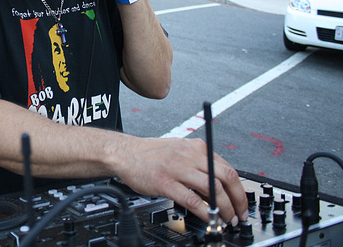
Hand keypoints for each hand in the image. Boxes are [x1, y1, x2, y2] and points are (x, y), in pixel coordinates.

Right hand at [116, 137, 247, 225]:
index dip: (239, 189)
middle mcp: (190, 156)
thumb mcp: (180, 150)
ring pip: (212, 189)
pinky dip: (205, 212)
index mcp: (196, 147)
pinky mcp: (165, 182)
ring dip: (224, 208)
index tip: (242, 202)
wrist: (125, 153)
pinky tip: (208, 219)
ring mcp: (178, 169)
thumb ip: (199, 162)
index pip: (228, 168)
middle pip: (226, 177)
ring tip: (226, 220)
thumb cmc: (150, 154)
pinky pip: (192, 200)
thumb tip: (218, 182)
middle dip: (238, 200)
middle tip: (239, 215)